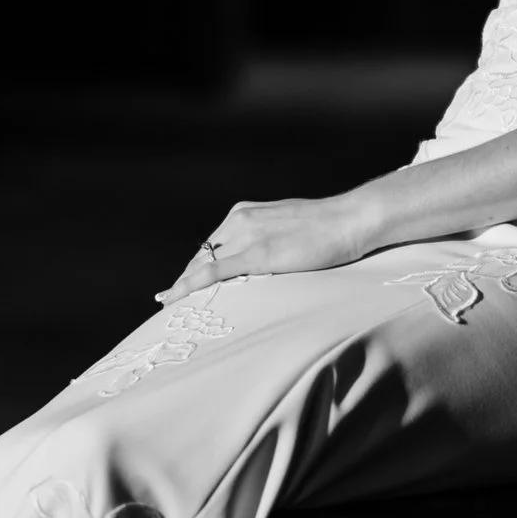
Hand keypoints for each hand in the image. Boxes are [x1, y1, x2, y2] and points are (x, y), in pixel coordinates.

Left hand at [156, 192, 379, 303]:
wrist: (347, 221)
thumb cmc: (325, 226)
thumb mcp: (286, 226)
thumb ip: (266, 238)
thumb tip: (264, 256)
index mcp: (244, 213)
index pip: (211, 244)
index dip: (195, 266)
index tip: (184, 283)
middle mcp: (238, 220)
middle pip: (202, 254)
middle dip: (185, 278)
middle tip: (169, 300)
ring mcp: (246, 235)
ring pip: (202, 263)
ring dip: (183, 285)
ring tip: (169, 304)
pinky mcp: (256, 254)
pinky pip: (213, 272)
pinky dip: (189, 285)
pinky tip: (175, 297)